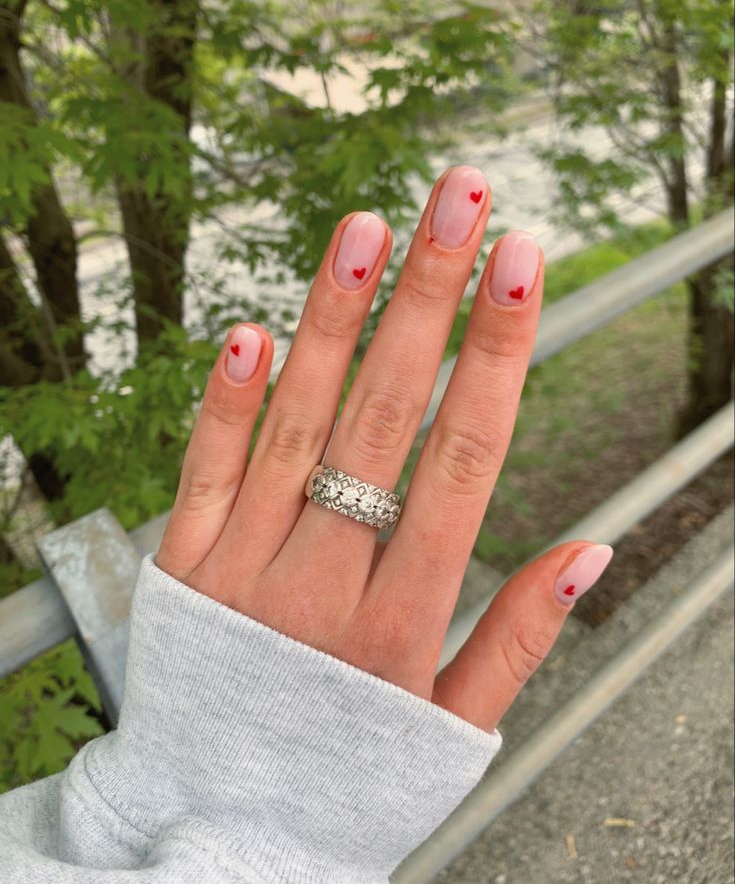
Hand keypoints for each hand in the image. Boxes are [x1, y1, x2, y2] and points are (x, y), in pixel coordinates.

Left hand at [156, 165, 612, 732]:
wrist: (221, 831)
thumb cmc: (347, 772)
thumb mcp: (452, 725)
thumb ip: (520, 636)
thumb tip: (595, 548)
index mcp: (401, 620)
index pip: (461, 458)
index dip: (495, 352)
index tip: (521, 261)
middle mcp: (321, 581)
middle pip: (383, 414)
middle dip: (429, 297)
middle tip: (460, 198)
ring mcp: (241, 569)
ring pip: (295, 422)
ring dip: (335, 319)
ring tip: (369, 228)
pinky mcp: (181, 568)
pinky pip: (203, 469)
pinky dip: (226, 400)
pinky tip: (254, 328)